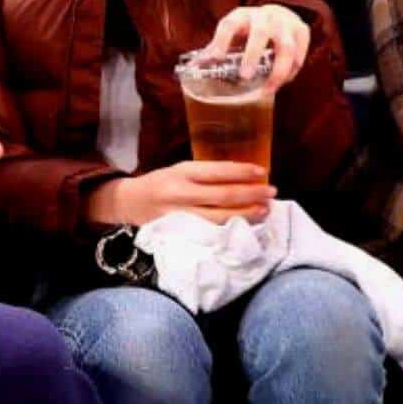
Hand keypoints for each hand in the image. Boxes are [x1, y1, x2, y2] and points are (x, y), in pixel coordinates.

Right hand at [87, 161, 275, 226]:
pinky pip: (211, 232)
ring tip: (265, 210)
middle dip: (251, 195)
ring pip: (219, 218)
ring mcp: (182, 216)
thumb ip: (208, 174)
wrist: (130, 202)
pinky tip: (246, 226)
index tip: (263, 172)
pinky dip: (231, 229)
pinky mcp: (181, 233)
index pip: (218, 172)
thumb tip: (245, 177)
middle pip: (223, 196)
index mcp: (183, 173)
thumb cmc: (163, 183)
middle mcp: (182, 194)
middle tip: (272, 193)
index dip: (243, 172)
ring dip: (246, 214)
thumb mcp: (182, 170)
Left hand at [208, 5, 310, 91]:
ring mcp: (286, 23)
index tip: (214, 59)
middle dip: (253, 55)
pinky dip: (292, 71)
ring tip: (268, 90)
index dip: (221, 41)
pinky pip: (299, 54)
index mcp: (242, 16)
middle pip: (260, 33)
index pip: (230, 24)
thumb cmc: (251, 28)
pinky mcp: (301, 31)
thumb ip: (217, 49)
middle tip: (245, 77)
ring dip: (278, 71)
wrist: (279, 14)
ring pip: (286, 47)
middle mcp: (265, 16)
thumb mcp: (234, 33)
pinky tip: (283, 81)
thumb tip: (193, 68)